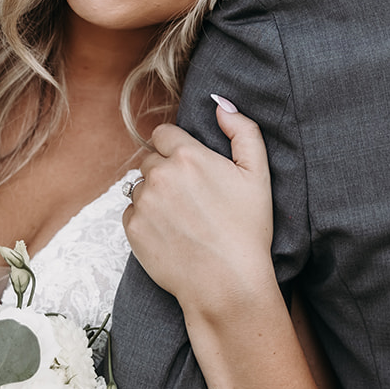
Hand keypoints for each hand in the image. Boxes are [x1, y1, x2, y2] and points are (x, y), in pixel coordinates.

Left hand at [123, 100, 274, 316]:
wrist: (228, 283)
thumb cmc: (247, 230)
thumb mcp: (258, 174)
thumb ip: (243, 131)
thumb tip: (221, 105)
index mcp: (188, 155)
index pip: (164, 134)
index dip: (177, 149)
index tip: (191, 168)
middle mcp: (160, 174)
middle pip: (151, 160)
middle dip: (167, 173)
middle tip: (192, 199)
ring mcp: (143, 202)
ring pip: (141, 187)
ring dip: (155, 197)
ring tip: (183, 220)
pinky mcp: (132, 229)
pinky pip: (132, 214)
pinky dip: (146, 221)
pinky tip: (171, 234)